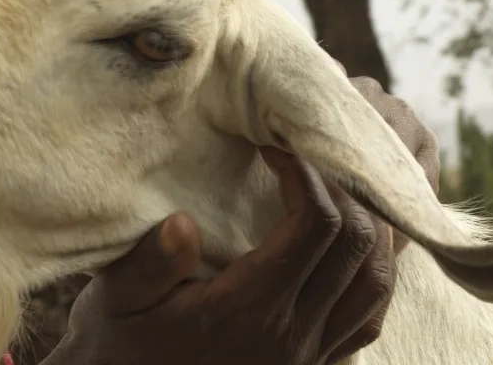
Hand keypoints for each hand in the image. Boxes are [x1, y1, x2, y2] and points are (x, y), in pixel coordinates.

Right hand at [41, 79, 440, 364]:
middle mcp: (292, 335)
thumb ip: (148, 264)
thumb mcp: (116, 299)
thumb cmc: (123, 339)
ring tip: (330, 191)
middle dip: (338, 186)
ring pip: (376, 280)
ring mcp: (312, 354)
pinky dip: (373, 270)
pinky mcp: (317, 363)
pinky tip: (347, 245)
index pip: (314, 227)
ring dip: (366, 225)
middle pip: (355, 244)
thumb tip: (183, 224)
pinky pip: (370, 314)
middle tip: (303, 158)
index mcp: (247, 312)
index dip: (305, 173)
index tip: (273, 148)